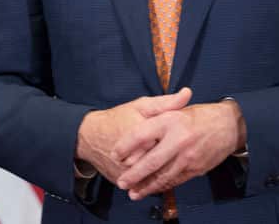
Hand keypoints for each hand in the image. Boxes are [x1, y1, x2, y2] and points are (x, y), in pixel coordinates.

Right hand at [74, 88, 191, 183]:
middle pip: (164, 164)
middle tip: (183, 157)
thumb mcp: (141, 106)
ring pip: (153, 178)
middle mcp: (134, 155)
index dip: (182, 145)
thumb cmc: (118, 118)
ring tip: (173, 169)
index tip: (189, 142)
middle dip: (176, 163)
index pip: (171, 144)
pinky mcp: (121, 180)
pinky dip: (150, 184)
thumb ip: (165, 103)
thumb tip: (187, 93)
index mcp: (144, 134)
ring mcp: (127, 171)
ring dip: (166, 177)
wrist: (90, 136)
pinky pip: (141, 185)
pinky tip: (159, 178)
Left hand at [112, 99, 245, 199]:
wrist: (229, 125)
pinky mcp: (196, 168)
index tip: (114, 154)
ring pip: (163, 176)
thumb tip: (132, 128)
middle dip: (134, 175)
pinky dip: (162, 187)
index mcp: (170, 120)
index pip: (141, 135)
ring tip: (133, 193)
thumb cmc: (198, 115)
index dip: (125, 146)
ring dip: (147, 187)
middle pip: (151, 161)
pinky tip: (153, 190)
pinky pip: (176, 180)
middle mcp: (178, 139)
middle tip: (121, 182)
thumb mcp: (175, 109)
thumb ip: (154, 116)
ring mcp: (188, 156)